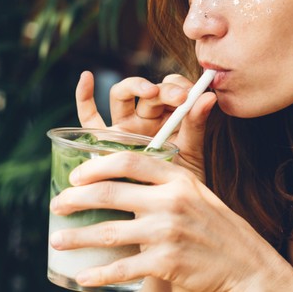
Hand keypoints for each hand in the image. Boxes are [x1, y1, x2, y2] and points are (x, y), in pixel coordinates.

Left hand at [49, 152, 292, 291]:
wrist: (248, 265)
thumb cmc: (217, 229)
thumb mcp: (197, 194)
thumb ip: (166, 184)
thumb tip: (122, 179)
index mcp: (178, 178)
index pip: (128, 161)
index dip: (96, 166)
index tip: (75, 176)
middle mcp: (171, 200)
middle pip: (109, 192)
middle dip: (75, 198)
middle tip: (56, 205)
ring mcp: (167, 232)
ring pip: (108, 231)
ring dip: (77, 236)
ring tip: (57, 239)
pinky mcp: (165, 262)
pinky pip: (122, 268)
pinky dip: (98, 274)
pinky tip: (83, 277)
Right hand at [75, 71, 216, 181]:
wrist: (164, 216)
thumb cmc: (179, 186)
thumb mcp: (191, 154)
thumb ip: (196, 125)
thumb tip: (209, 96)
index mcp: (168, 118)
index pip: (172, 89)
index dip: (179, 86)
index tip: (191, 94)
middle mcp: (144, 119)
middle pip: (149, 91)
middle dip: (164, 89)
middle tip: (178, 97)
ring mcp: (122, 127)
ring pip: (122, 95)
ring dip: (135, 86)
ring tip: (149, 91)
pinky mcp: (101, 140)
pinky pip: (88, 116)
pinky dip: (83, 95)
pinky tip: (86, 77)